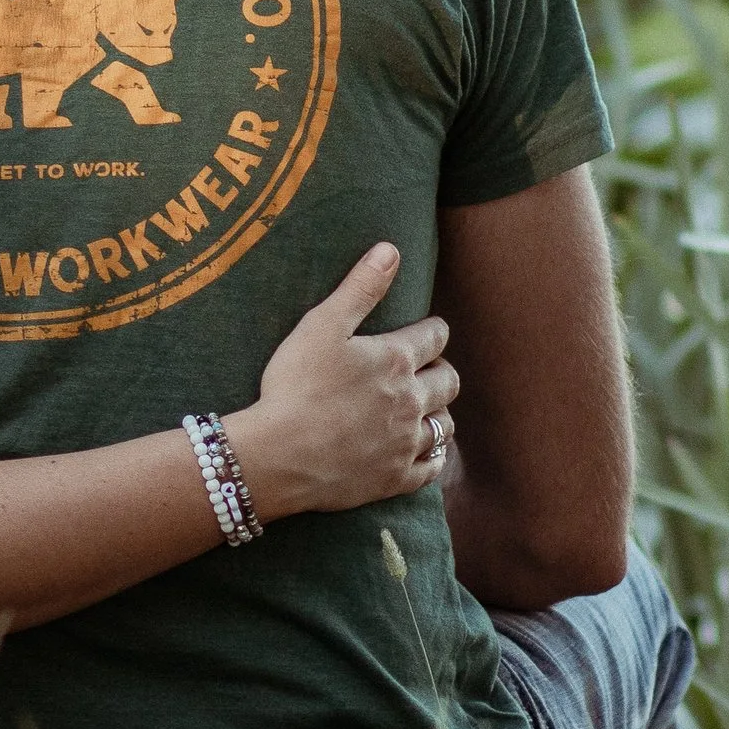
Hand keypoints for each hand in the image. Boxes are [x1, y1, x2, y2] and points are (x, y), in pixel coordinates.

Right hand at [220, 244, 459, 523]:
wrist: (279, 455)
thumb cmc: (296, 384)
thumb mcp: (322, 324)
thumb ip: (360, 287)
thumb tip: (390, 250)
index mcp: (395, 360)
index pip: (434, 337)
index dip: (433, 330)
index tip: (428, 330)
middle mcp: (411, 401)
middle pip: (448, 381)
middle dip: (441, 370)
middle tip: (426, 368)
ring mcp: (406, 443)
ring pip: (444, 425)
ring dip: (439, 412)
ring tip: (425, 407)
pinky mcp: (396, 478)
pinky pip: (432, 468)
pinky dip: (432, 456)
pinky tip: (421, 450)